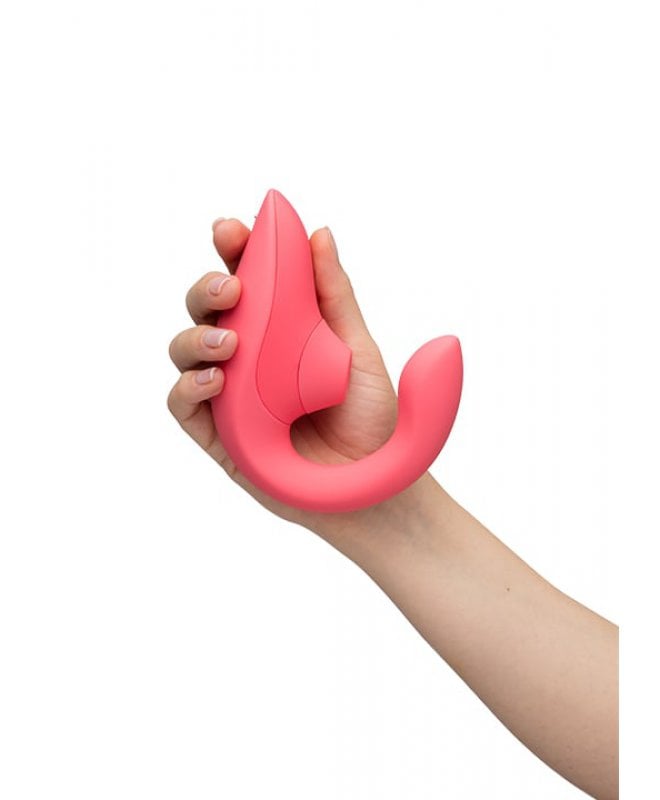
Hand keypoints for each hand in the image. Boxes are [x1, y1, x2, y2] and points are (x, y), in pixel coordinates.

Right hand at [167, 217, 400, 533]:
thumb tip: (318, 233)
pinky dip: (190, 386)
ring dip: (196, 338)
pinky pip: (184, 405)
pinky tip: (218, 380)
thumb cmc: (373, 421)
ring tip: (228, 343)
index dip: (233, 250)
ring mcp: (230, 396)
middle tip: (231, 288)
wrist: (379, 487)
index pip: (247, 280)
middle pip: (206, 310)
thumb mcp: (358, 350)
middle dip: (207, 289)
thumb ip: (334, 296)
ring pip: (185, 351)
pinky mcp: (219, 437)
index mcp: (281, 329)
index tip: (233, 229)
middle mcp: (249, 357)